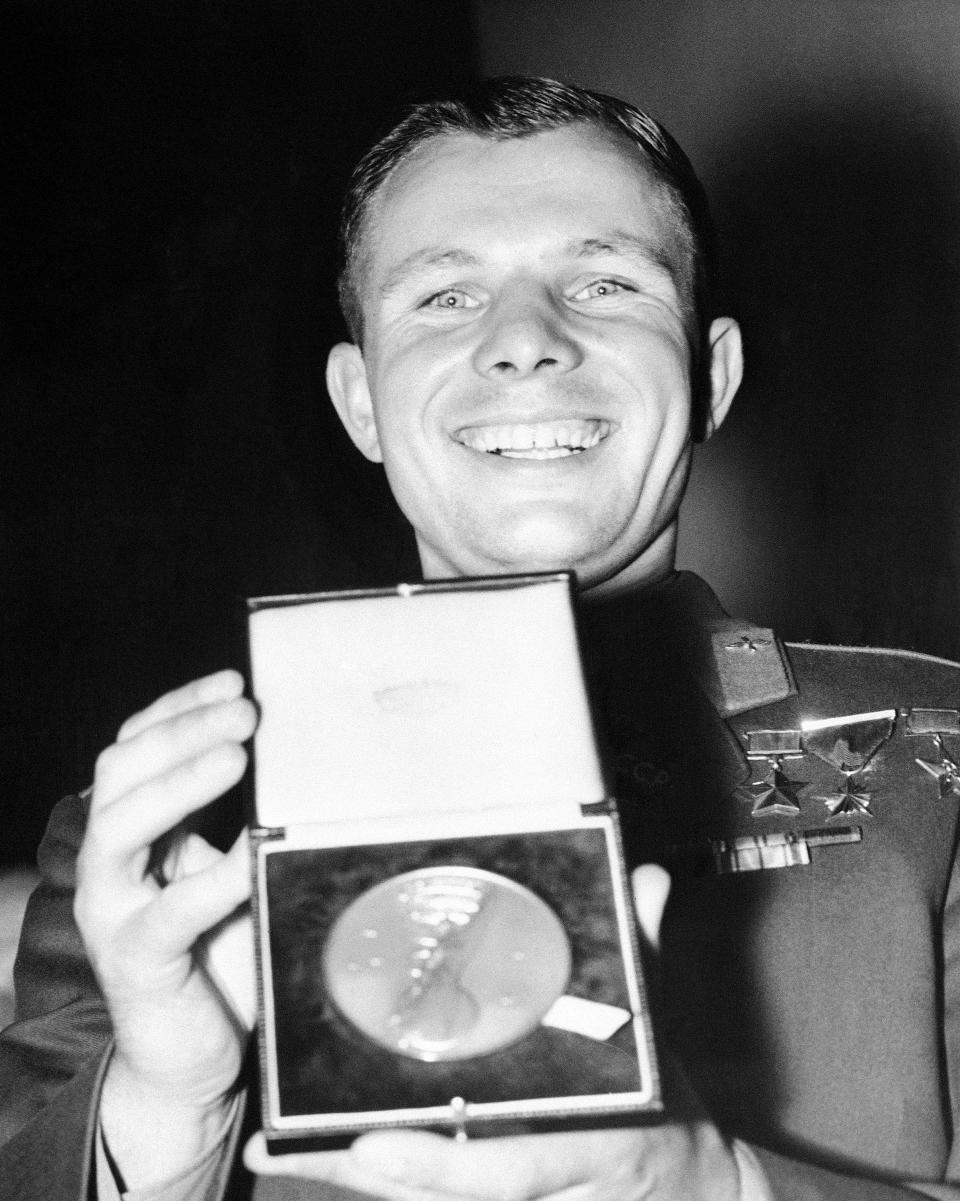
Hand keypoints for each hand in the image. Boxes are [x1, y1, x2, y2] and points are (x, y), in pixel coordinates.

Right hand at [75, 670, 257, 1186]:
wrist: (190, 1056)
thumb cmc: (217, 953)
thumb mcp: (228, 871)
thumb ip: (240, 823)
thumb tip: (300, 762)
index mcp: (133, 831)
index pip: (137, 746)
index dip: (179, 707)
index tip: (234, 680)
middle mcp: (110, 862)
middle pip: (122, 771)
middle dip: (182, 730)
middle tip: (246, 710)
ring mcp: (113, 911)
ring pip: (120, 826)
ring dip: (180, 782)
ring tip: (237, 755)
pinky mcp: (136, 961)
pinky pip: (167, 913)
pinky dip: (211, 879)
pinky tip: (251, 856)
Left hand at [244, 865, 741, 1200]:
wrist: (693, 1190)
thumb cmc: (672, 1108)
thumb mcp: (660, 1024)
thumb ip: (646, 951)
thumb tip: (645, 877)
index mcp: (589, 1145)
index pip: (510, 1168)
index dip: (439, 1165)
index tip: (373, 1148)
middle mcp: (541, 1180)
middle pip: (439, 1195)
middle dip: (360, 1173)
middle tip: (284, 1146)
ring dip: (346, 1176)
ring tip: (273, 1149)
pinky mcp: (494, 1200)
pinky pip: (427, 1196)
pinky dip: (370, 1177)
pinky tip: (315, 1154)